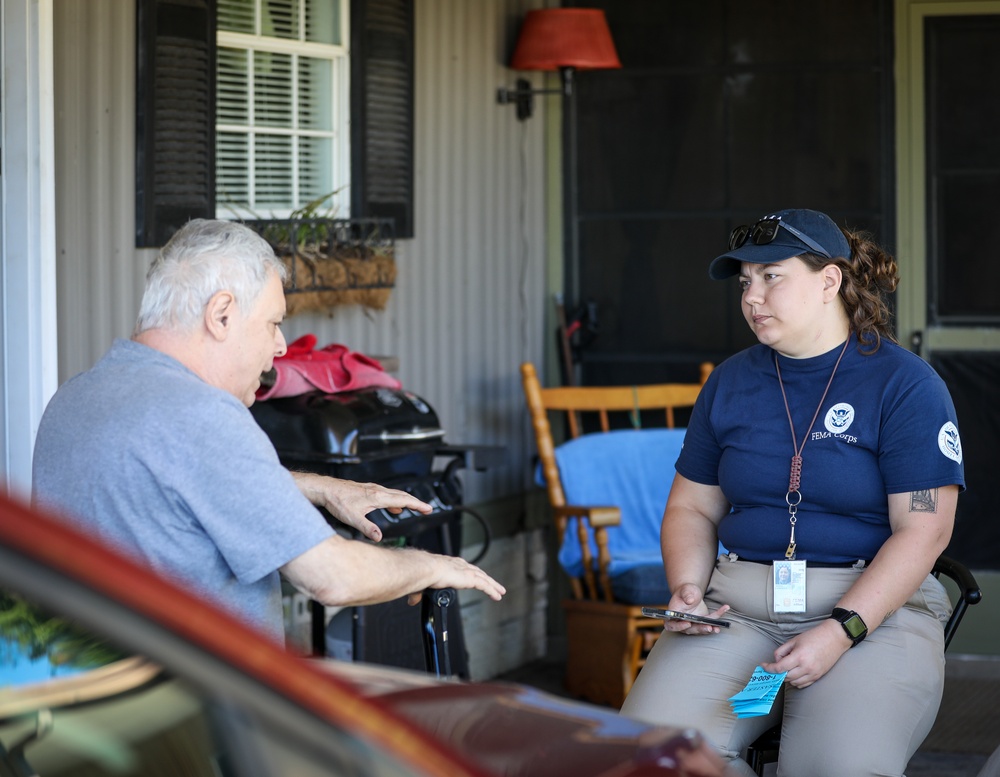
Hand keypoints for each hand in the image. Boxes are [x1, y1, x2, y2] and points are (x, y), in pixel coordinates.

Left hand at [291, 472, 431, 541]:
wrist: (326, 489)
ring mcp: (373, 489)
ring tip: (413, 508)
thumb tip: (379, 538)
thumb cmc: (338, 502)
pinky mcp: (368, 490)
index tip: (428, 509)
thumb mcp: (353, 518)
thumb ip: (367, 528)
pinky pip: (387, 494)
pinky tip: (393, 507)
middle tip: (427, 509)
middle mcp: (378, 490)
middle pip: (402, 495)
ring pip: (395, 494)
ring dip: (406, 501)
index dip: (417, 505)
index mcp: (378, 497)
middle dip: (416, 502)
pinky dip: (394, 500)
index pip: (403, 500)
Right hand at [405, 554, 506, 604]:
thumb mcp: (421, 585)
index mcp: (447, 564)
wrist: (425, 569)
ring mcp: (465, 571)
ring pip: (483, 578)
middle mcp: (459, 565)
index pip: (461, 568)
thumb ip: (419, 593)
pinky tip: (497, 596)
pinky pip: (485, 585)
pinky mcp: (470, 578)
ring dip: (493, 585)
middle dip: (485, 577)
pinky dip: (491, 590)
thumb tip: (413, 601)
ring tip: (500, 591)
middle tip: (493, 584)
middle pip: (476, 572)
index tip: (473, 577)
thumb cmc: (420, 573)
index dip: (468, 573)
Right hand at [661, 582, 730, 634]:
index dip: (679, 626)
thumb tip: (690, 601)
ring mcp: (693, 623)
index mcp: (674, 614)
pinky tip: (725, 608)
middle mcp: (682, 622)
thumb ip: (686, 594)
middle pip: (689, 630)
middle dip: (699, 629)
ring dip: (709, 629)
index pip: (672, 625)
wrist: (692, 593)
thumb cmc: (686, 591)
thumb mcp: (686, 589)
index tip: (688, 623)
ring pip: (700, 629)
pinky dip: (718, 616)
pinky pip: (710, 621)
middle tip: (708, 627)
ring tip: (717, 628)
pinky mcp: (703, 622)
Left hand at [760, 619, 850, 687]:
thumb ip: (782, 651)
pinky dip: (797, 681)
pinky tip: (795, 674)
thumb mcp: (794, 640)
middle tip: (775, 667)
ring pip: (794, 683)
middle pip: (786, 677)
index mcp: (799, 656)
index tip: (763, 666)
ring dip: (787, 678)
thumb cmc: (814, 636)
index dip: (769, 668)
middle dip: (778, 673)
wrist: (834, 637)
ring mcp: (813, 673)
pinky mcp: (818, 676)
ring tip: (786, 669)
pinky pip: (804, 684)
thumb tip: (776, 661)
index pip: (779, 668)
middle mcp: (806, 667)